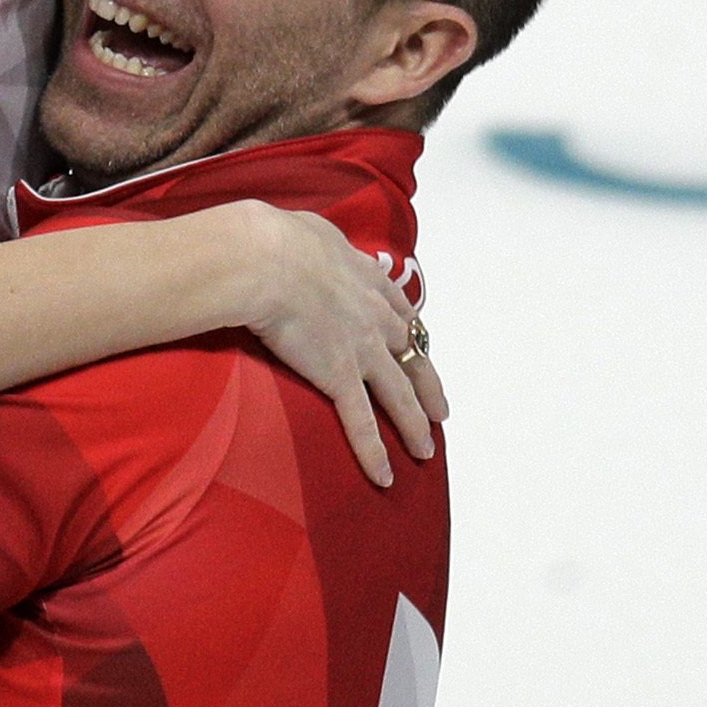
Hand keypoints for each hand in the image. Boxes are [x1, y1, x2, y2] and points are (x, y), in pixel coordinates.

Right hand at [227, 202, 441, 484]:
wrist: (267, 260)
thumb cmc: (279, 239)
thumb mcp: (312, 231)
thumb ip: (321, 243)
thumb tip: (313, 241)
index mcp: (367, 280)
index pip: (400, 313)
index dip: (409, 335)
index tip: (415, 347)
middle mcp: (374, 317)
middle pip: (411, 358)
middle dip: (427, 386)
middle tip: (440, 409)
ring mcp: (362, 350)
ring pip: (399, 396)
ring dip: (414, 426)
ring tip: (425, 451)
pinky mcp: (340, 378)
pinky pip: (362, 423)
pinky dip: (374, 453)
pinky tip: (384, 475)